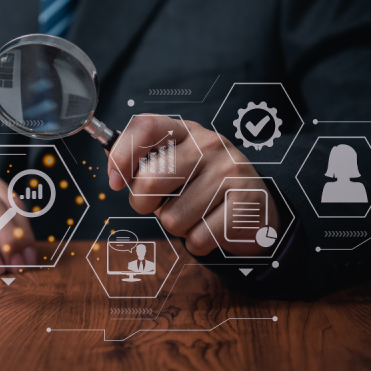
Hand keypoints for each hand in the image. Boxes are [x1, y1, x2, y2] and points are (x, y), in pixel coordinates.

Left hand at [106, 114, 279, 256]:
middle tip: (161, 206)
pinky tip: (213, 228)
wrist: (259, 211)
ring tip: (197, 215)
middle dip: (144, 204)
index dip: (121, 156)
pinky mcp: (245, 204)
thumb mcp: (178, 166)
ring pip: (173, 218)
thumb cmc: (205, 189)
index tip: (115, 182)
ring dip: (178, 227)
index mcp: (187, 132)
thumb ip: (145, 163)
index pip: (145, 127)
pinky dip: (198, 243)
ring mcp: (230, 172)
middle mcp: (210, 145)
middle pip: (149, 180)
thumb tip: (111, 162)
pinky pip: (198, 239)